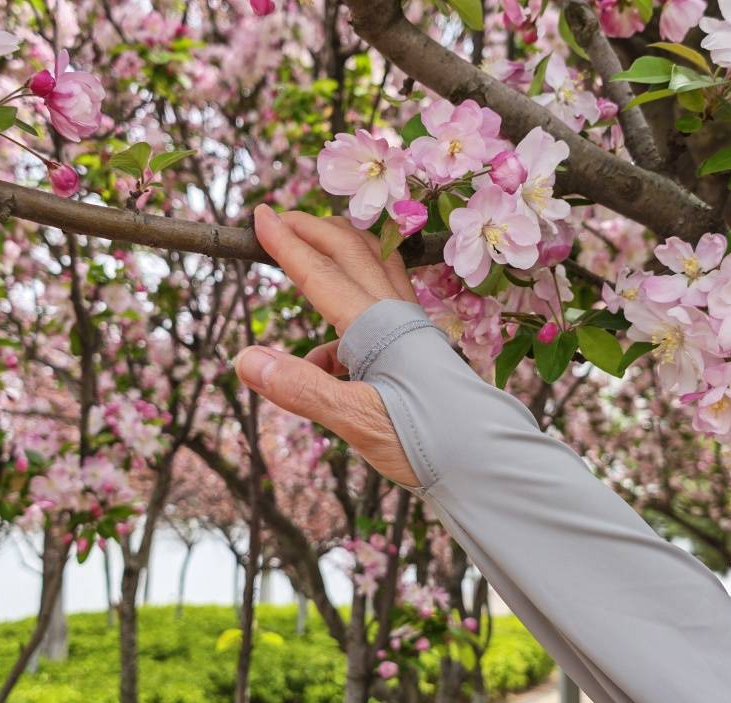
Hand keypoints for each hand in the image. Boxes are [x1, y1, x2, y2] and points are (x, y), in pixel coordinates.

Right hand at [233, 205, 419, 487]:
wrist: (485, 458)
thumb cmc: (427, 442)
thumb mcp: (358, 421)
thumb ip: (303, 389)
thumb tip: (245, 359)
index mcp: (378, 327)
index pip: (322, 274)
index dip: (287, 244)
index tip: (260, 215)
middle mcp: (396, 317)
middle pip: (351, 254)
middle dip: (312, 230)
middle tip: (277, 216)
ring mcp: (409, 330)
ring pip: (373, 270)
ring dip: (340, 250)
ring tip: (311, 247)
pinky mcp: (415, 350)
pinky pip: (375, 316)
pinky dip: (344, 318)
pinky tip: (322, 361)